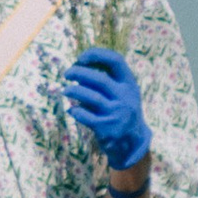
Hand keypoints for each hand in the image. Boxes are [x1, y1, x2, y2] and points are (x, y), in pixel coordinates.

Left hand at [64, 48, 149, 171]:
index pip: (116, 61)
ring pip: (91, 97)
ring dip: (74, 91)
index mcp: (130, 84)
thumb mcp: (122, 92)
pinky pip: (86, 116)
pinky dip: (76, 111)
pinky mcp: (107, 128)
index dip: (97, 55)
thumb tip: (77, 65)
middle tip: (66, 73)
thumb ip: (106, 79)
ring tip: (65, 91)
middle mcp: (126, 97)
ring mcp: (117, 113)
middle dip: (79, 73)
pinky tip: (72, 110)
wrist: (131, 143)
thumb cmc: (120, 110)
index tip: (80, 58)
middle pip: (100, 79)